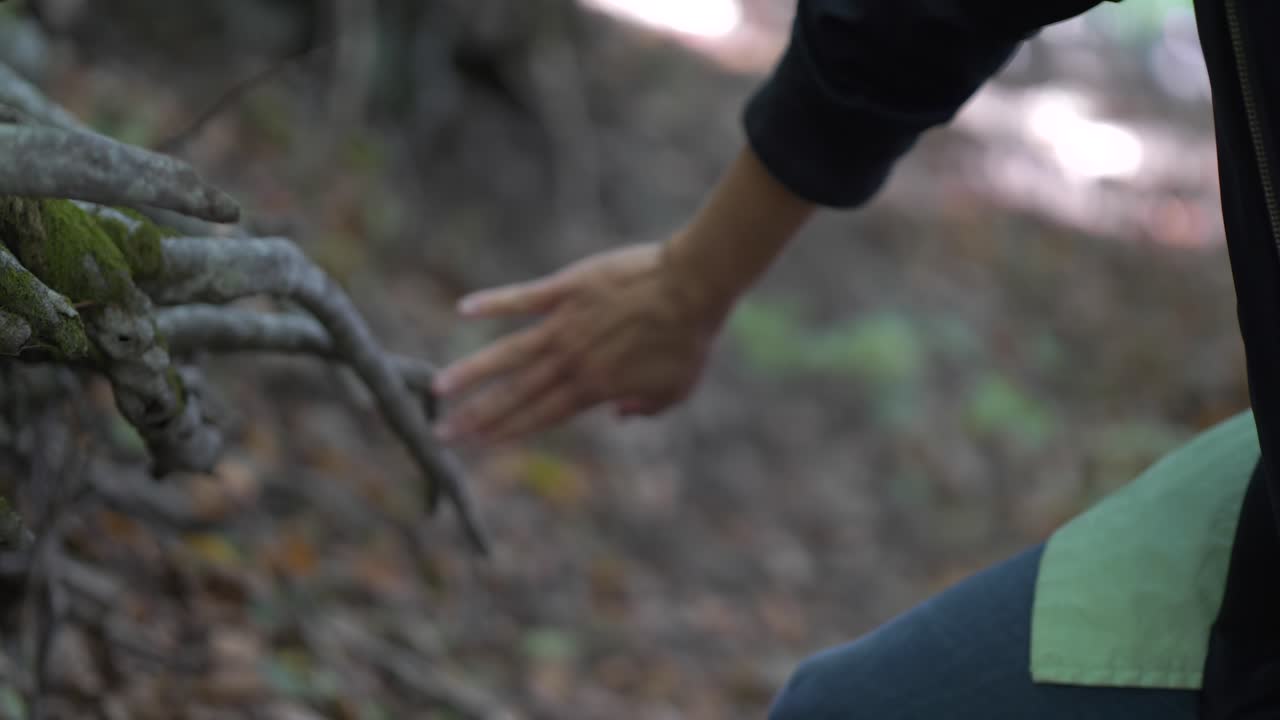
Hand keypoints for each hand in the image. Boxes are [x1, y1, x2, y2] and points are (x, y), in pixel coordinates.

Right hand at [432, 242, 723, 444]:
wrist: (693, 286)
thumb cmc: (690, 339)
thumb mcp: (676, 390)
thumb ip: (644, 409)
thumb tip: (616, 415)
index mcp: (594, 388)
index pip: (540, 416)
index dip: (506, 432)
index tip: (476, 446)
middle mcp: (571, 361)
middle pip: (515, 394)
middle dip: (476, 417)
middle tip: (442, 432)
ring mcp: (565, 325)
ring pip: (508, 354)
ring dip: (471, 372)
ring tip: (439, 387)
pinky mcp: (566, 289)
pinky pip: (522, 299)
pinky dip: (493, 303)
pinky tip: (462, 310)